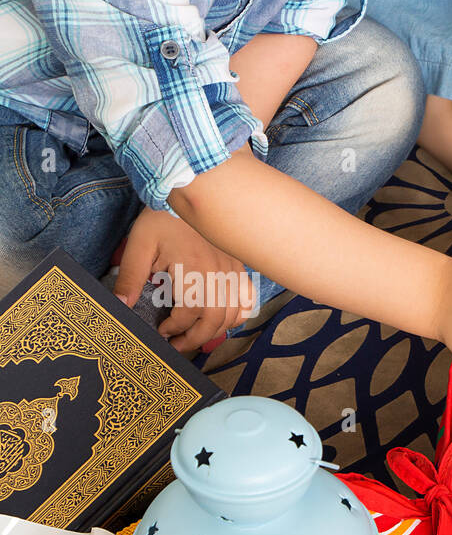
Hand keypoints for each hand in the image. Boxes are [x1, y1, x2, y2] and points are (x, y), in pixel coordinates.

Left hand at [115, 209, 255, 350]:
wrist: (190, 189)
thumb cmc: (162, 217)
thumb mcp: (139, 244)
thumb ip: (130, 276)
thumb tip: (122, 305)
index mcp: (193, 269)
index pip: (191, 311)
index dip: (175, 326)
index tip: (160, 330)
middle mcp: (218, 273)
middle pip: (215, 319)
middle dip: (195, 338)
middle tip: (177, 345)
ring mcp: (232, 271)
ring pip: (233, 313)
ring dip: (215, 331)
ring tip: (197, 337)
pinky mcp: (237, 267)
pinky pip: (246, 298)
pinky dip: (238, 314)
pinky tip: (224, 320)